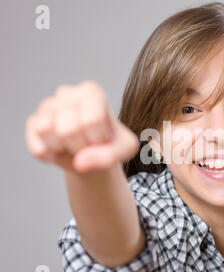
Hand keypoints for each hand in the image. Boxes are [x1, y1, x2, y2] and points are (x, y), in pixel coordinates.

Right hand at [25, 80, 139, 172]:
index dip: (99, 137)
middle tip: (88, 144)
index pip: (91, 119)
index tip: (103, 136)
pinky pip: (37, 146)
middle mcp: (67, 93)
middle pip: (67, 128)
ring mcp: (47, 106)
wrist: (93, 153)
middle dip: (81, 146)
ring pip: (46, 131)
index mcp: (92, 91)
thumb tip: (80, 162)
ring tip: (74, 145)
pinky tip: (61, 151)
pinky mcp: (33, 123)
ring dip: (63, 149)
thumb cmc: (111, 143)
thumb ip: (110, 155)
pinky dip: (51, 156)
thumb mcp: (124, 149)